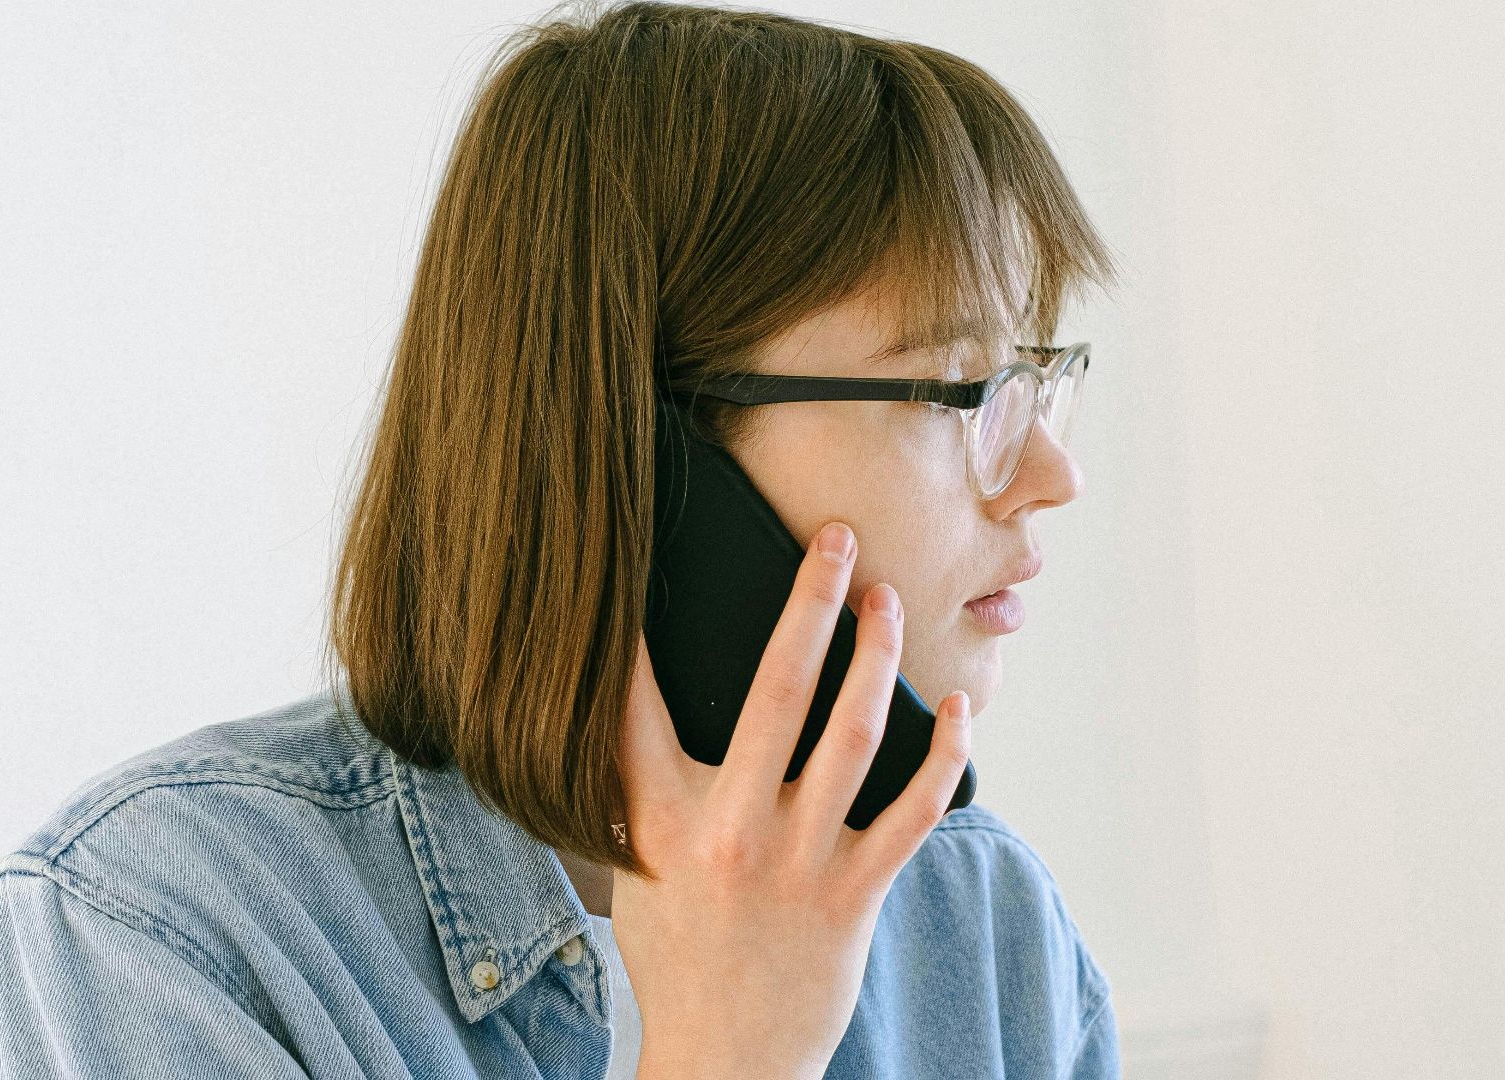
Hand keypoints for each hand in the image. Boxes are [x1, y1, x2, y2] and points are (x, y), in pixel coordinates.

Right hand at [615, 520, 971, 1079]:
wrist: (723, 1062)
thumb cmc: (677, 955)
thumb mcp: (635, 866)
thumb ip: (644, 789)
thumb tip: (654, 704)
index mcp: (662, 820)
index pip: (638, 703)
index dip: (642, 630)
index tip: (654, 559)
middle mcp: (732, 830)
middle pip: (775, 691)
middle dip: (810, 603)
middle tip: (835, 540)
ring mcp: (800, 862)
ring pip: (853, 736)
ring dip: (877, 658)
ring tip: (887, 602)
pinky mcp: (855, 895)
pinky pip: (913, 812)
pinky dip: (943, 756)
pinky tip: (959, 711)